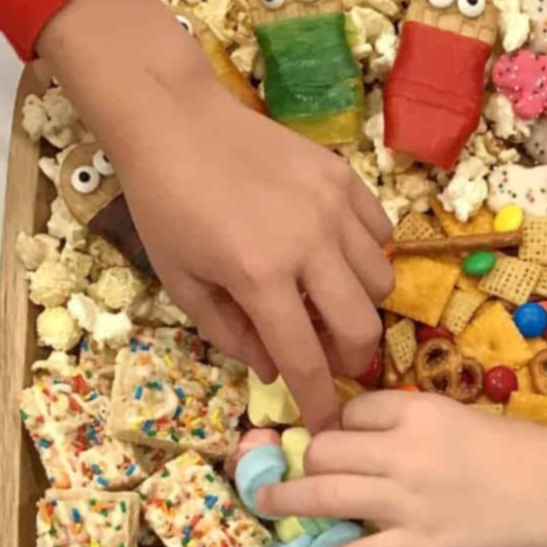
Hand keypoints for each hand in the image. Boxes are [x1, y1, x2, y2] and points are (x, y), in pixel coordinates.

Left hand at [37, 0, 393, 433]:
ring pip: (380, 282)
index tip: (327, 425)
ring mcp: (332, 207)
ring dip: (361, 307)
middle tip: (334, 362)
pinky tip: (337, 258)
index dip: (319, 402)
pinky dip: (367, 258)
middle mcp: (308, 243)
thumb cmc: (166, 205)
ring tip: (333, 305)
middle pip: (361, 326)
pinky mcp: (343, 178)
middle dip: (352, 359)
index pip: (306, 358)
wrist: (175, 121)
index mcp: (259, 276)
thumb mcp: (182, 283)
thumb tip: (273, 369)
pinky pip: (380, 235)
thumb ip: (231, 334)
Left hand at [254, 391, 546, 546]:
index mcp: (418, 410)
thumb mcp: (466, 419)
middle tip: (300, 473)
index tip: (340, 440)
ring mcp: (405, 502)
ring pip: (323, 494)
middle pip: (326, 449)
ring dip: (287, 499)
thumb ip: (419, 429)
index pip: (353, 412)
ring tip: (266, 503)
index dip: (342, 427)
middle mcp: (401, 451)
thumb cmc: (530, 453)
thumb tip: (375, 446)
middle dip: (309, 461)